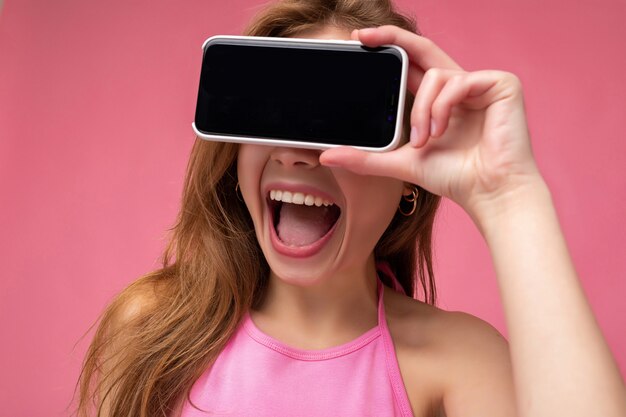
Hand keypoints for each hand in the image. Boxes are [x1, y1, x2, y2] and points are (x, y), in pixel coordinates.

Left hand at [319, 25, 543, 222]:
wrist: (489, 193)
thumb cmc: (454, 177)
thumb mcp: (400, 163)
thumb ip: (366, 157)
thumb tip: (327, 156)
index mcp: (440, 100)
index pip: (412, 65)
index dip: (390, 48)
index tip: (361, 42)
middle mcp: (459, 86)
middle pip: (423, 48)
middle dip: (392, 38)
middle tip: (363, 37)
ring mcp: (481, 83)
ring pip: (434, 75)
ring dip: (421, 110)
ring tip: (425, 140)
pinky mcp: (501, 84)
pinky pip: (458, 81)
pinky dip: (442, 107)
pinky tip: (441, 132)